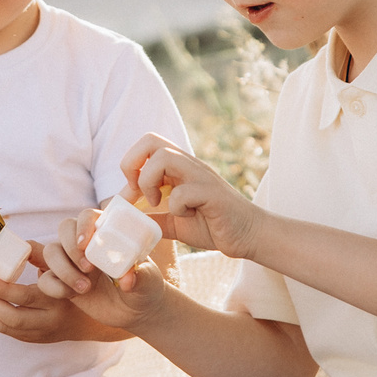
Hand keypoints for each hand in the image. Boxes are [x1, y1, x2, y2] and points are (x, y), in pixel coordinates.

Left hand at [0, 264, 114, 342]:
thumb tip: (23, 242)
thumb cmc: (72, 285)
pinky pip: (5, 332)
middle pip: (12, 319)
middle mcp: (48, 320)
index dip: (3, 290)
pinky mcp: (31, 339)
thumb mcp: (64, 268)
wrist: (88, 320)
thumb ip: (44, 256)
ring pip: (5, 328)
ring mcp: (39, 334)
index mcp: (56, 300)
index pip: (25, 298)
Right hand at [33, 220, 170, 331]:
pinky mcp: (62, 281)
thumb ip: (141, 277)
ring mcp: (71, 261)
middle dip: (70, 247)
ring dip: (63, 269)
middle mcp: (85, 242)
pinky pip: (45, 279)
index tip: (86, 243)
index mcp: (106, 231)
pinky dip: (55, 287)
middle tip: (88, 267)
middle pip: (64, 228)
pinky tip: (73, 295)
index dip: (83, 225)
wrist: (136, 311)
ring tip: (85, 288)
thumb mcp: (148, 281)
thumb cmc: (145, 287)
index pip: (87, 216)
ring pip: (50, 252)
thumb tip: (128, 279)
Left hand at [118, 134, 265, 257]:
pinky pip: (183, 192)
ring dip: (150, 182)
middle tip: (138, 192)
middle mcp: (188, 165)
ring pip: (163, 157)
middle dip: (132, 165)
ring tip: (158, 202)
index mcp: (178, 168)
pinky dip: (176, 207)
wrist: (248, 236)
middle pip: (150, 140)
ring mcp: (201, 176)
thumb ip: (154, 218)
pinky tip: (186, 215)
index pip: (146, 145)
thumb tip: (128, 220)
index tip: (130, 197)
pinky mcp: (212, 193)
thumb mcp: (174, 222)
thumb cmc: (213, 225)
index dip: (129, 167)